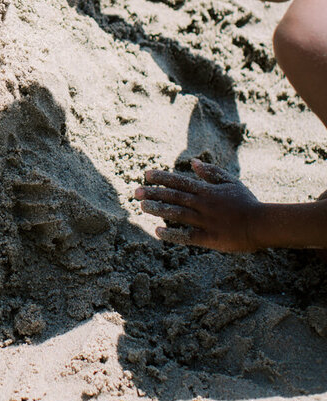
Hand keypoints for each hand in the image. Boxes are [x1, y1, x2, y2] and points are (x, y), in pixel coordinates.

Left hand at [135, 160, 263, 251]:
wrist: (263, 224)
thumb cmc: (247, 202)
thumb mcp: (230, 182)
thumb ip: (211, 172)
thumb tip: (192, 162)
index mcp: (207, 190)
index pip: (180, 181)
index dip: (162, 178)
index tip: (146, 174)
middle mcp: (203, 204)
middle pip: (174, 196)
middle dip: (154, 193)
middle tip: (135, 191)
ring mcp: (205, 221)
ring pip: (177, 214)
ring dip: (158, 210)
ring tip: (142, 207)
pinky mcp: (209, 238)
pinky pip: (187, 236)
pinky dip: (172, 235)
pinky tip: (158, 232)